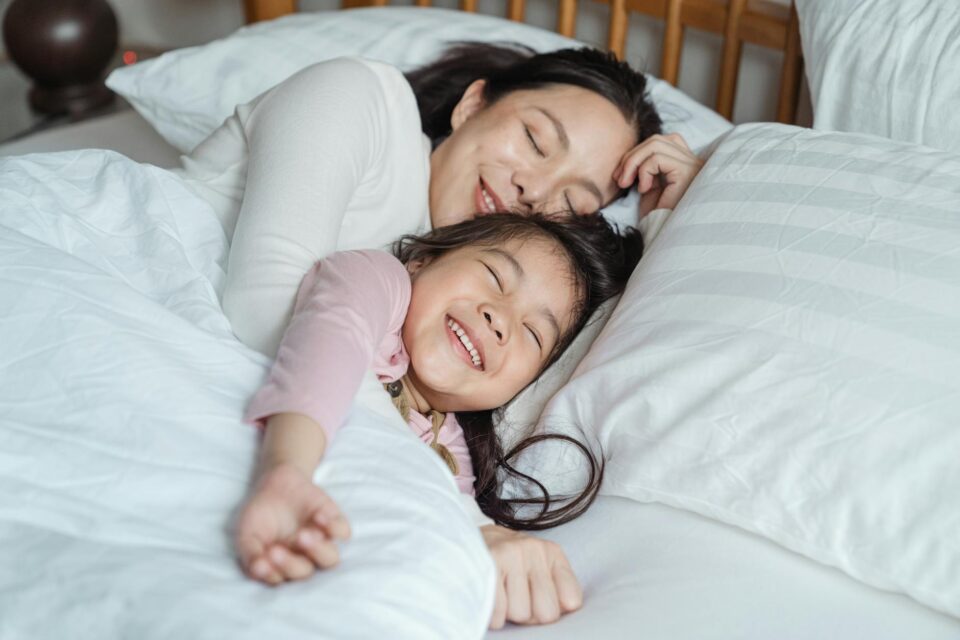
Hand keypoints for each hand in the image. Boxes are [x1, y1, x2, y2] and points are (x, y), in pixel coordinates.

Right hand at [234, 462, 350, 584]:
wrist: (276, 484)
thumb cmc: (260, 516)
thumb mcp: (246, 534)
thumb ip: (250, 554)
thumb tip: (257, 570)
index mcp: (283, 568)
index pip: (282, 579)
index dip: (273, 573)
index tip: (262, 561)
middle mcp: (305, 559)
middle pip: (305, 572)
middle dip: (291, 564)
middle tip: (275, 550)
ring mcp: (321, 542)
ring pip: (330, 558)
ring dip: (317, 550)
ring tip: (302, 535)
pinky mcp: (334, 523)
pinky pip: (342, 532)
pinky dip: (334, 527)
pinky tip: (318, 516)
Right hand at [480, 525, 582, 628]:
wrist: (466, 541)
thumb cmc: (507, 565)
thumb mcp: (538, 569)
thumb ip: (558, 590)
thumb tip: (569, 607)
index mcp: (552, 552)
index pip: (572, 599)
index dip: (553, 608)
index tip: (538, 599)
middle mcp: (534, 549)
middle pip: (548, 612)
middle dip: (531, 614)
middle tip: (516, 599)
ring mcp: (510, 554)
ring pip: (521, 614)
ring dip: (509, 613)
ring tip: (501, 594)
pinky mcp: (488, 563)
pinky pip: (498, 614)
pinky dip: (493, 615)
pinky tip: (490, 598)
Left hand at [614, 133, 704, 215]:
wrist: (667, 238)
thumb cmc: (658, 218)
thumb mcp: (648, 188)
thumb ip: (643, 168)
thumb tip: (627, 155)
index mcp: (685, 163)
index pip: (660, 142)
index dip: (636, 154)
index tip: (621, 177)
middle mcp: (693, 161)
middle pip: (656, 140)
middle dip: (631, 157)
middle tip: (620, 180)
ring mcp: (692, 165)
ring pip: (656, 144)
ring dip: (633, 162)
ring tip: (627, 184)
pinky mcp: (687, 172)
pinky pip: (657, 158)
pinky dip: (644, 172)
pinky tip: (644, 190)